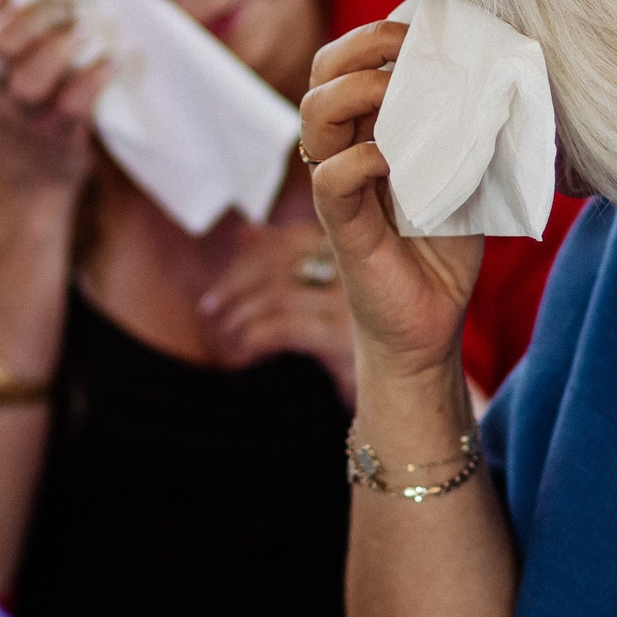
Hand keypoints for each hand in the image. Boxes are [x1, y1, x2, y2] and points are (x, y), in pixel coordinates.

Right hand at [0, 0, 114, 200]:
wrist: (23, 193)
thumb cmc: (11, 126)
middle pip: (6, 41)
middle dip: (41, 13)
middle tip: (68, 3)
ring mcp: (18, 121)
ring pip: (35, 72)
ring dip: (63, 43)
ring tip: (85, 28)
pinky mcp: (54, 136)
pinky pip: (77, 99)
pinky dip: (96, 75)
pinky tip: (110, 61)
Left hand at [199, 220, 358, 400]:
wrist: (407, 384)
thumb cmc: (359, 332)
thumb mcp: (321, 291)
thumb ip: (284, 257)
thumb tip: (245, 232)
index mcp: (354, 246)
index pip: (289, 237)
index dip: (249, 257)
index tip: (224, 283)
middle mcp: (359, 267)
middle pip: (280, 260)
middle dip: (235, 284)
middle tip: (209, 307)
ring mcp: (354, 302)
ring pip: (278, 295)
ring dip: (240, 314)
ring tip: (226, 331)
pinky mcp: (346, 338)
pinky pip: (286, 328)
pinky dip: (255, 337)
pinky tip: (244, 348)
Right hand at [299, 23, 482, 381]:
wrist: (431, 324)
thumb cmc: (445, 248)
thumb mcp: (468, 173)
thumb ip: (474, 130)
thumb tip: (509, 77)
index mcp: (368, 132)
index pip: (348, 63)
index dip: (373, 35)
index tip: (421, 27)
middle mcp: (345, 151)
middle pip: (322, 76)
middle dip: (360, 47)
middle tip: (405, 46)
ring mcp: (339, 186)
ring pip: (314, 115)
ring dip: (355, 91)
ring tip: (395, 90)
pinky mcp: (342, 226)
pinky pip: (331, 178)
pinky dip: (361, 160)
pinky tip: (394, 162)